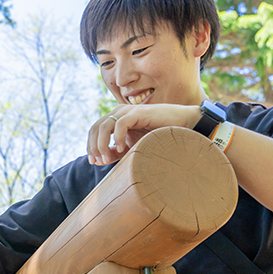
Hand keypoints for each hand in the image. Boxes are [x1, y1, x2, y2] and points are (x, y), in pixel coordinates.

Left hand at [87, 103, 202, 164]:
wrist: (182, 126)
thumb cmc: (158, 136)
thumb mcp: (133, 147)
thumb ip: (116, 151)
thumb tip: (99, 160)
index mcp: (116, 119)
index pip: (95, 130)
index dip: (90, 146)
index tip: (94, 162)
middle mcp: (119, 112)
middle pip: (96, 128)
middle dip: (94, 147)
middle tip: (100, 162)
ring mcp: (128, 111)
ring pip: (104, 126)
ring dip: (102, 144)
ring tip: (108, 158)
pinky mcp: (138, 113)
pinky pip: (120, 124)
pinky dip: (117, 137)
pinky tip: (121, 149)